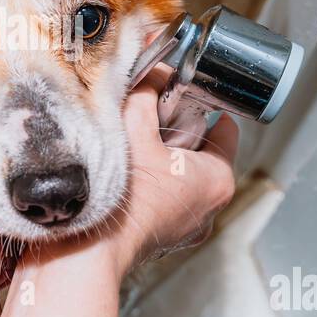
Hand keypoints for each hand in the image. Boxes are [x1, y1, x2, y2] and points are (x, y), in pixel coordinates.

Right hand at [100, 74, 239, 278]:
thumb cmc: (121, 200)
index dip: (205, 106)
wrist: (89, 251)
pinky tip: (127, 175)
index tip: (188, 93)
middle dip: (179, 133)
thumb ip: (149, 90)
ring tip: (136, 146)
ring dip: (163, 161)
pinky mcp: (161, 238)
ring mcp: (186, 228)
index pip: (226, 131)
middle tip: (155, 117)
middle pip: (203, 154)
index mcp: (217, 180)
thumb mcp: (136, 127)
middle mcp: (209, 209)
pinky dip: (151, 187)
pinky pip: (164, 202)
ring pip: (182, 179)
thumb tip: (154, 64)